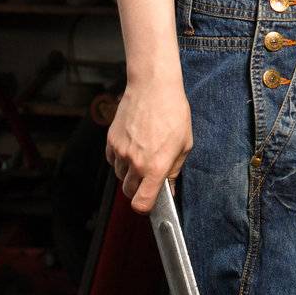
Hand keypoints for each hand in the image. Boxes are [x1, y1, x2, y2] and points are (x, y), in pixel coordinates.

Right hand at [105, 79, 193, 212]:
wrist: (153, 87)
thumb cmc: (173, 112)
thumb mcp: (184, 144)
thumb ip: (175, 170)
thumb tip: (170, 187)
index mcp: (155, 166)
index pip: (141, 202)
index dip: (145, 207)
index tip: (150, 203)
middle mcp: (135, 162)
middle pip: (128, 192)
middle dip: (138, 190)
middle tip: (149, 178)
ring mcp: (120, 151)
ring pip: (119, 175)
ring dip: (129, 173)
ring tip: (142, 156)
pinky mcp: (111, 140)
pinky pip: (112, 160)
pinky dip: (119, 159)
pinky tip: (132, 147)